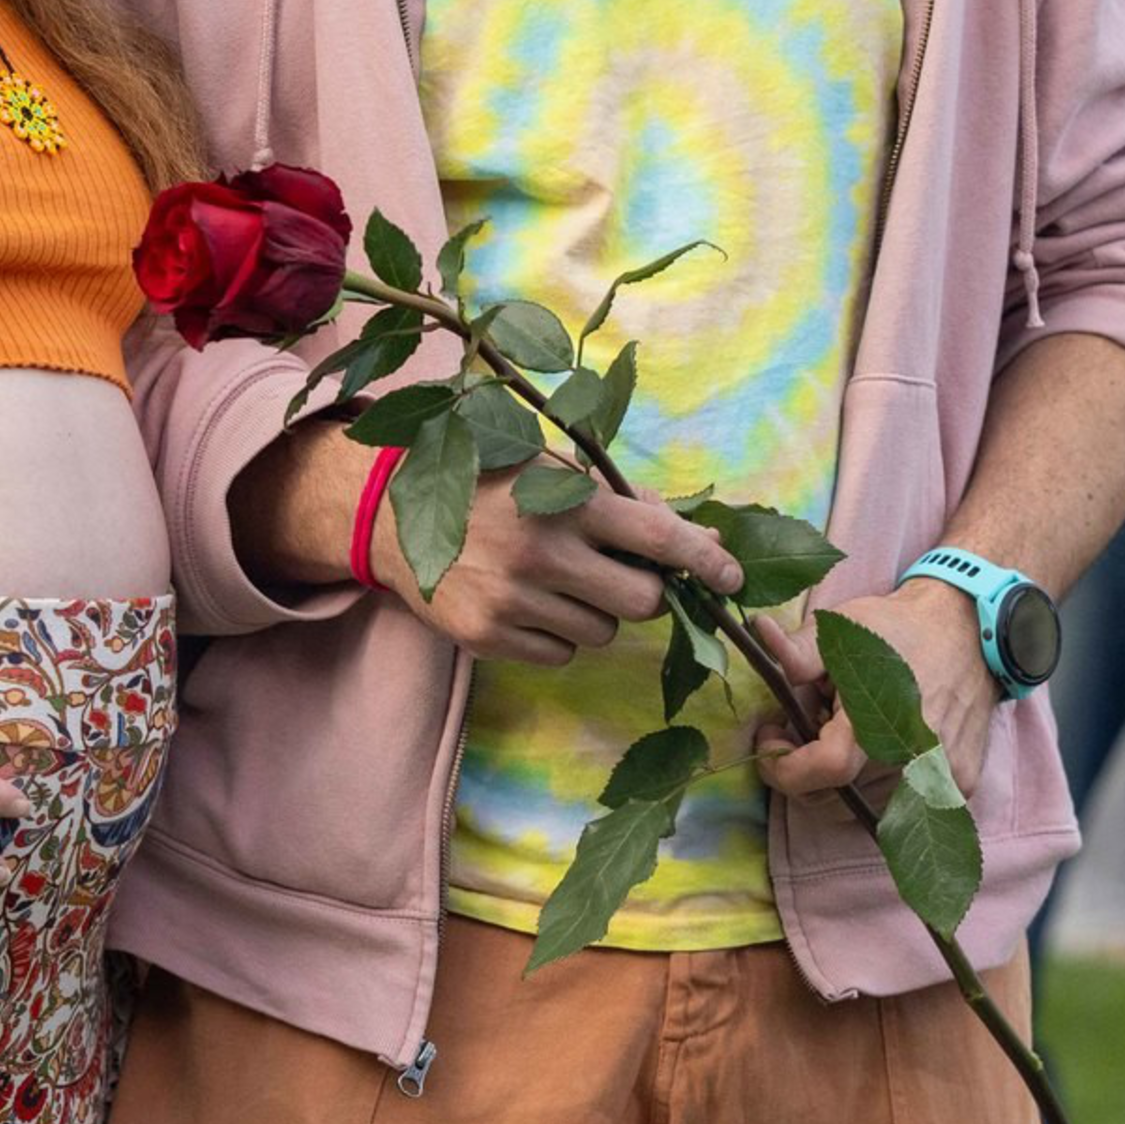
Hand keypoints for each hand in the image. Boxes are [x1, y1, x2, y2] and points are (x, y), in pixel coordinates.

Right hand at [368, 468, 745, 664]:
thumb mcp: (551, 469)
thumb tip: (701, 537)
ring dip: (596, 611)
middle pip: (643, 601)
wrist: (391, 516)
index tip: (733, 577)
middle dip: (645, 592)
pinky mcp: (489, 637)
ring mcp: (514, 599)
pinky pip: (562, 654)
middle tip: (618, 573)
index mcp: (566, 500)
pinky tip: (529, 603)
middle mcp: (543, 551)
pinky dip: (558, 634)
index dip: (706, 560)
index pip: (660, 536)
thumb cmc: (490, 484)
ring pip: (603, 632)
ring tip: (557, 581)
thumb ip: (623, 501)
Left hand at [751, 581, 997, 801]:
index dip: (784, 768)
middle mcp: (914, 757)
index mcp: (880, 720)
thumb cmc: (898, 628)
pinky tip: (877, 745)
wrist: (970, 630)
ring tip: (841, 734)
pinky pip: (904, 805)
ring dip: (842, 781)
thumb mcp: (841, 629)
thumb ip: (797, 652)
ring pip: (867, 808)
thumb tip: (759, 635)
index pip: (823, 772)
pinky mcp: (960, 784)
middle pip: (838, 799)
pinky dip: (878, 784)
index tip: (770, 741)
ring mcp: (942, 776)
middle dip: (805, 774)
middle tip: (800, 733)